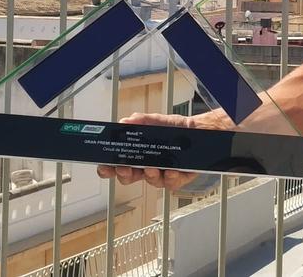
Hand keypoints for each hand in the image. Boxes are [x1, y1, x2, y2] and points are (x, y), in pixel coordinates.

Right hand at [94, 111, 219, 190]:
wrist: (198, 131)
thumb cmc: (174, 128)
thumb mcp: (156, 121)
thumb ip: (141, 120)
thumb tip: (126, 121)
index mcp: (138, 155)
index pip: (117, 165)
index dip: (108, 169)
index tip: (104, 167)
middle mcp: (147, 167)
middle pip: (129, 177)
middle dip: (124, 174)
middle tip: (124, 168)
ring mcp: (161, 174)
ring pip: (150, 181)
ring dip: (148, 175)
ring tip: (150, 168)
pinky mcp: (177, 178)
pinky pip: (170, 182)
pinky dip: (170, 177)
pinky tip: (171, 170)